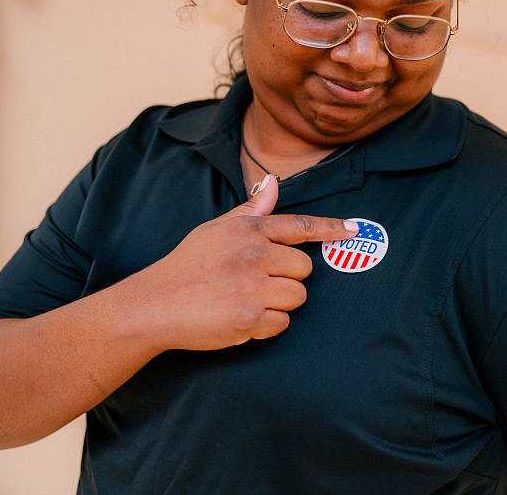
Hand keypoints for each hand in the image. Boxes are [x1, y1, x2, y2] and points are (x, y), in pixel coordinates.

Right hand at [131, 175, 358, 351]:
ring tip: (247, 300)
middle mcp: (254, 254)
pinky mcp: (249, 318)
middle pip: (304, 269)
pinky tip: (241, 318)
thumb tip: (273, 181)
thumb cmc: (187, 265)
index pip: (299, 227)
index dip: (330, 229)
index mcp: (247, 230)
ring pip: (297, 297)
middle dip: (288, 278)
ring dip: (279, 303)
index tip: (352, 230)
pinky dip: (266, 326)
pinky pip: (282, 323)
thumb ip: (251, 211)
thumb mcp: (216, 229)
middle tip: (258, 282)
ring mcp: (252, 287)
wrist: (154, 304)